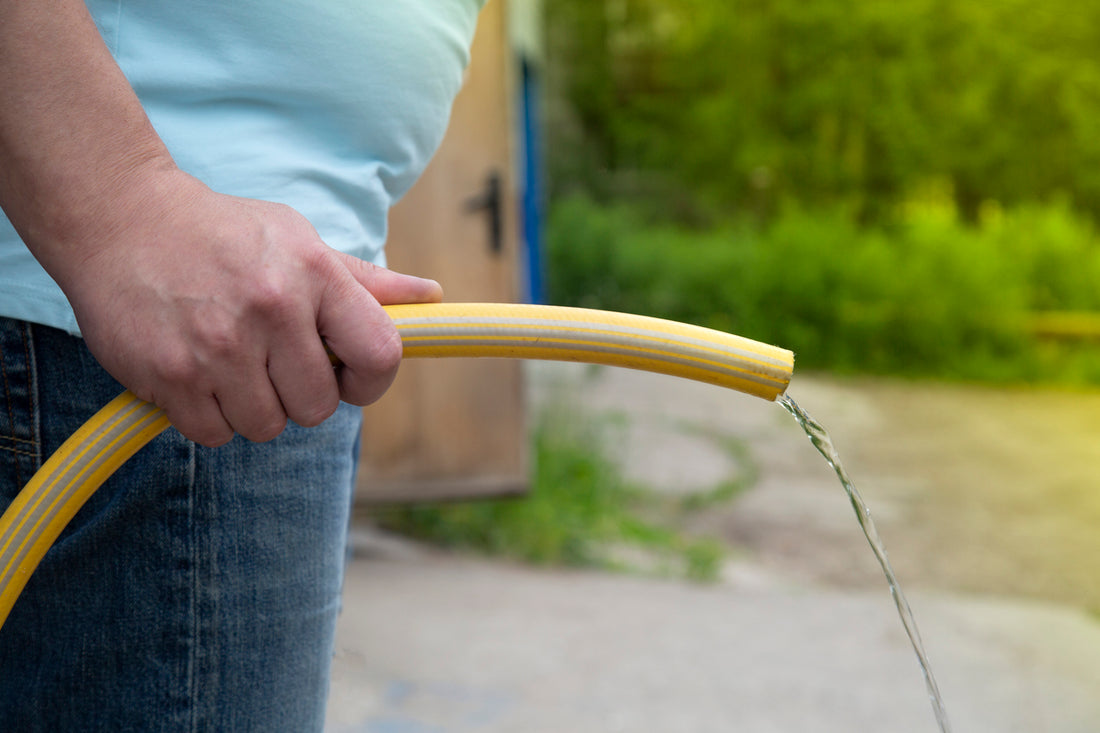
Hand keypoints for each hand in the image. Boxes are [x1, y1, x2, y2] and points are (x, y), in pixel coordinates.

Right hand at [54, 168, 440, 446]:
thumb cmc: (224, 233)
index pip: (380, 356)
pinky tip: (197, 373)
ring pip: (266, 427)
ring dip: (253, 408)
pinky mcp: (170, 375)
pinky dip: (208, 416)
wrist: (120, 218)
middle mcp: (272, 311)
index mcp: (315, 275)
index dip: (372, 382)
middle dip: (301, 395)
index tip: (349, 377)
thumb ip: (365, 283)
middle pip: (319, 408)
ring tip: (231, 363)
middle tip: (273, 361)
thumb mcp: (300, 241)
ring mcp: (219, 346)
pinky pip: (213, 434)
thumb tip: (433, 297)